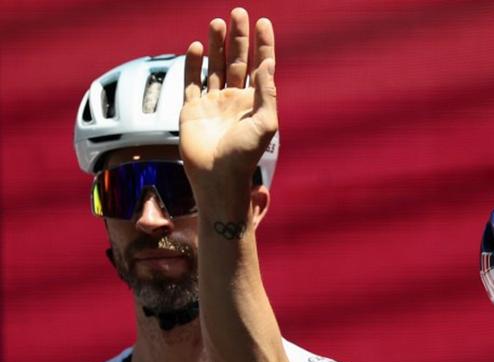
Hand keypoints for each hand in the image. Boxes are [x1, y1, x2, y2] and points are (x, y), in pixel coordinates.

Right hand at [180, 8, 277, 215]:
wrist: (217, 178)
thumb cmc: (245, 156)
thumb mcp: (265, 124)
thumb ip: (267, 93)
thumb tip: (268, 64)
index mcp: (255, 102)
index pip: (261, 66)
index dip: (263, 44)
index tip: (263, 22)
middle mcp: (235, 100)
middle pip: (238, 60)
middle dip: (238, 37)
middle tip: (238, 12)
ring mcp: (213, 103)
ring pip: (215, 66)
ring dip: (216, 44)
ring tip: (217, 22)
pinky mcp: (192, 110)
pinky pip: (192, 82)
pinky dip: (192, 65)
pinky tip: (195, 47)